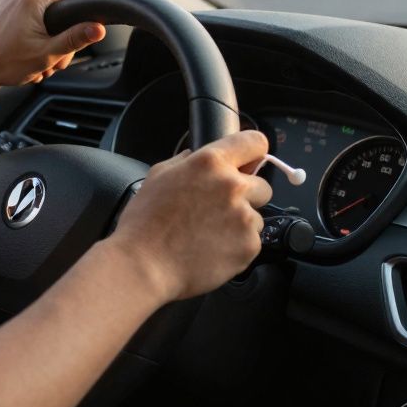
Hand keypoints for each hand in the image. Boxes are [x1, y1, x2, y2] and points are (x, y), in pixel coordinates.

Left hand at [0, 0, 105, 88]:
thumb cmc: (3, 61)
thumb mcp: (47, 54)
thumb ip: (75, 39)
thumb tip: (99, 28)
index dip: (79, 19)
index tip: (73, 40)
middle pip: (57, 9)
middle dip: (59, 37)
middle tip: (52, 60)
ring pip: (41, 16)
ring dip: (44, 40)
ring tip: (35, 61)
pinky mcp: (1, 8)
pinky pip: (25, 17)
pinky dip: (30, 35)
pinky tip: (24, 54)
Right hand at [109, 130, 272, 300]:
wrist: (144, 265)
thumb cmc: (145, 222)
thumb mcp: (158, 176)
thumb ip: (185, 161)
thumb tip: (195, 155)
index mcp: (210, 163)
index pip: (254, 142)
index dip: (252, 152)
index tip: (249, 162)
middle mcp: (232, 185)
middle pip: (262, 185)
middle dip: (246, 195)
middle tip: (218, 209)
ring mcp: (244, 217)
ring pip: (256, 216)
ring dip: (239, 223)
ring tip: (208, 234)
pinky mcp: (249, 245)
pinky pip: (252, 241)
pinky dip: (237, 245)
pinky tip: (211, 248)